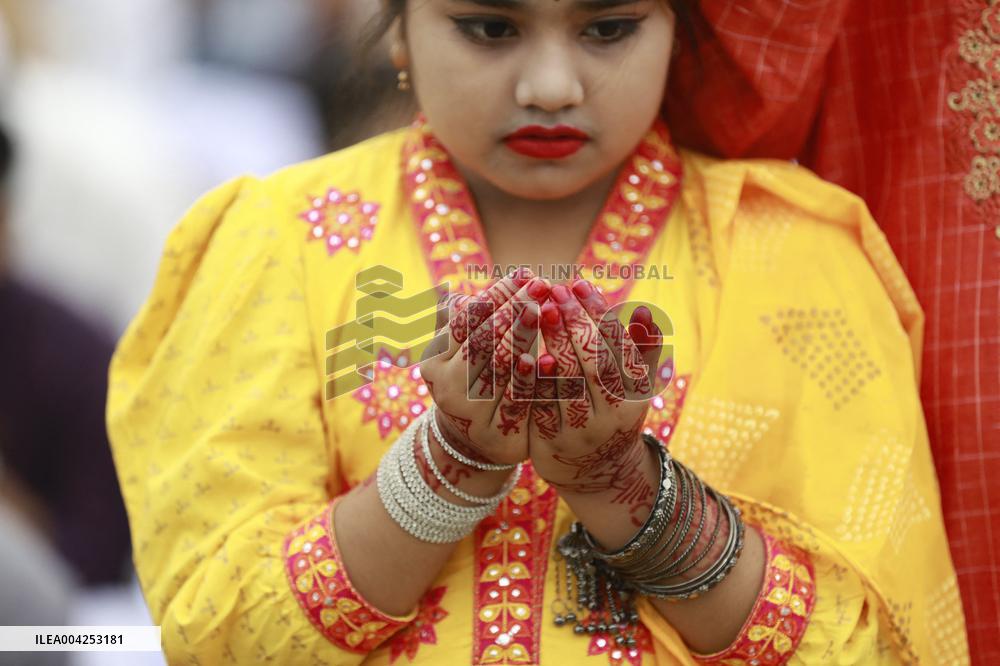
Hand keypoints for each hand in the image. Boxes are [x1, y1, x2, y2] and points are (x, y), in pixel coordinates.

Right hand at [419, 270, 550, 466]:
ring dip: (521, 336)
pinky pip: (515, 402)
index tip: (524, 274)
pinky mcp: (495, 435)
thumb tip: (450, 292)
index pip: (466, 319)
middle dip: (512, 309)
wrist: (476, 442)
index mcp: (436, 359)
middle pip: (481, 340)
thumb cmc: (476, 381)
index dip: (496, 295)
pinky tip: (544, 358)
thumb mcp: (464, 352)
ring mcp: (468, 412)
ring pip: (497, 368)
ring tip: (542, 310)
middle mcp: (446, 385)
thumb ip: (467, 323)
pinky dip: (529, 379)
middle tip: (540, 285)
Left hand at [528, 279, 662, 519]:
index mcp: (635, 394)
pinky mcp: (551, 440)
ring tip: (539, 311)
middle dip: (574, 323)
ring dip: (553, 344)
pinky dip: (534, 377)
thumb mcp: (633, 385)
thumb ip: (638, 348)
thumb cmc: (612, 411)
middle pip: (593, 362)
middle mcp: (612, 414)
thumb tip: (642, 311)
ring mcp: (581, 429)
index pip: (619, 346)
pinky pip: (541, 403)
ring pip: (567, 381)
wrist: (595, 471)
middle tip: (555, 291)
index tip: (579, 284)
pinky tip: (525, 352)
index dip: (599, 313)